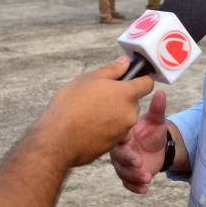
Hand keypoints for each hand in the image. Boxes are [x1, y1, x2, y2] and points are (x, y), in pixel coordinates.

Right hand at [34, 56, 153, 166]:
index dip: (141, 78)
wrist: (58, 140)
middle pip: (133, 101)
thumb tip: (125, 61)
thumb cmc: (71, 105)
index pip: (147, 83)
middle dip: (120, 97)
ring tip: (90, 111)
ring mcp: (122, 131)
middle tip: (99, 95)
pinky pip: (114, 131)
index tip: (133, 77)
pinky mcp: (113, 144)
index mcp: (127, 94)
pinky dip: (105, 127)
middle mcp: (130, 113)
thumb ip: (112, 69)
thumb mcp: (89, 79)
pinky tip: (88, 125)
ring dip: (112, 113)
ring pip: (123, 116)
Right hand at [109, 91, 167, 193]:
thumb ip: (157, 108)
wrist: (158, 145)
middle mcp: (119, 149)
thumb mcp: (156, 119)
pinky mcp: (129, 174)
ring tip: (146, 177)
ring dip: (133, 176)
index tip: (128, 139)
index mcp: (123, 134)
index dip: (123, 139)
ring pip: (123, 172)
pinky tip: (145, 189)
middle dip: (128, 160)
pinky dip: (135, 187)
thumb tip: (161, 93)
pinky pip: (128, 183)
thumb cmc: (152, 130)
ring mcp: (123, 163)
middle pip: (118, 156)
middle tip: (139, 162)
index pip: (119, 136)